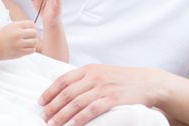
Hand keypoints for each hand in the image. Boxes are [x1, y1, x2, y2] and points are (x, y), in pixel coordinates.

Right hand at [0, 20, 37, 59]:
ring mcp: (19, 43)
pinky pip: (32, 50)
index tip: (32, 30)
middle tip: (30, 37)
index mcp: (15, 26)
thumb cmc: (2, 37)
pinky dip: (31, 49)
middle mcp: (18, 34)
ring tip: (28, 43)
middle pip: (34, 32)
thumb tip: (34, 26)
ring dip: (33, 43)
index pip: (31, 24)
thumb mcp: (10, 27)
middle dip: (33, 35)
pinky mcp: (20, 52)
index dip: (33, 27)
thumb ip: (21, 26)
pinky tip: (26, 48)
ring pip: (34, 42)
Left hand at [39, 64, 161, 125]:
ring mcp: (103, 88)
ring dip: (62, 115)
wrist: (146, 82)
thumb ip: (85, 78)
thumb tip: (64, 89)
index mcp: (89, 69)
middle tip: (44, 117)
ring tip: (53, 124)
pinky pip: (91, 110)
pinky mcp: (112, 100)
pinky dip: (79, 119)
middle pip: (67, 92)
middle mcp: (94, 77)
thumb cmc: (122, 79)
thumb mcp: (102, 72)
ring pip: (77, 102)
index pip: (63, 80)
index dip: (50, 92)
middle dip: (53, 106)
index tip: (41, 102)